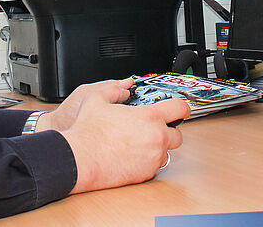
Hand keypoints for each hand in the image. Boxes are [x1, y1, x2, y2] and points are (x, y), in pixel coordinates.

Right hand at [41, 81, 188, 193]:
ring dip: (157, 147)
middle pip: (178, 135)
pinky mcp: (146, 174)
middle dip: (168, 130)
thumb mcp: (96, 99)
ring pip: (166, 152)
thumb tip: (123, 88)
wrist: (80, 159)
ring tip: (138, 143)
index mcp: (149, 117)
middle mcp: (156, 138)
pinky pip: (154, 165)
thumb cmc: (88, 132)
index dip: (182, 107)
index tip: (181, 109)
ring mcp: (153, 158)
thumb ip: (114, 89)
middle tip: (153, 128)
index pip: (180, 108)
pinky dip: (147, 160)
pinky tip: (131, 155)